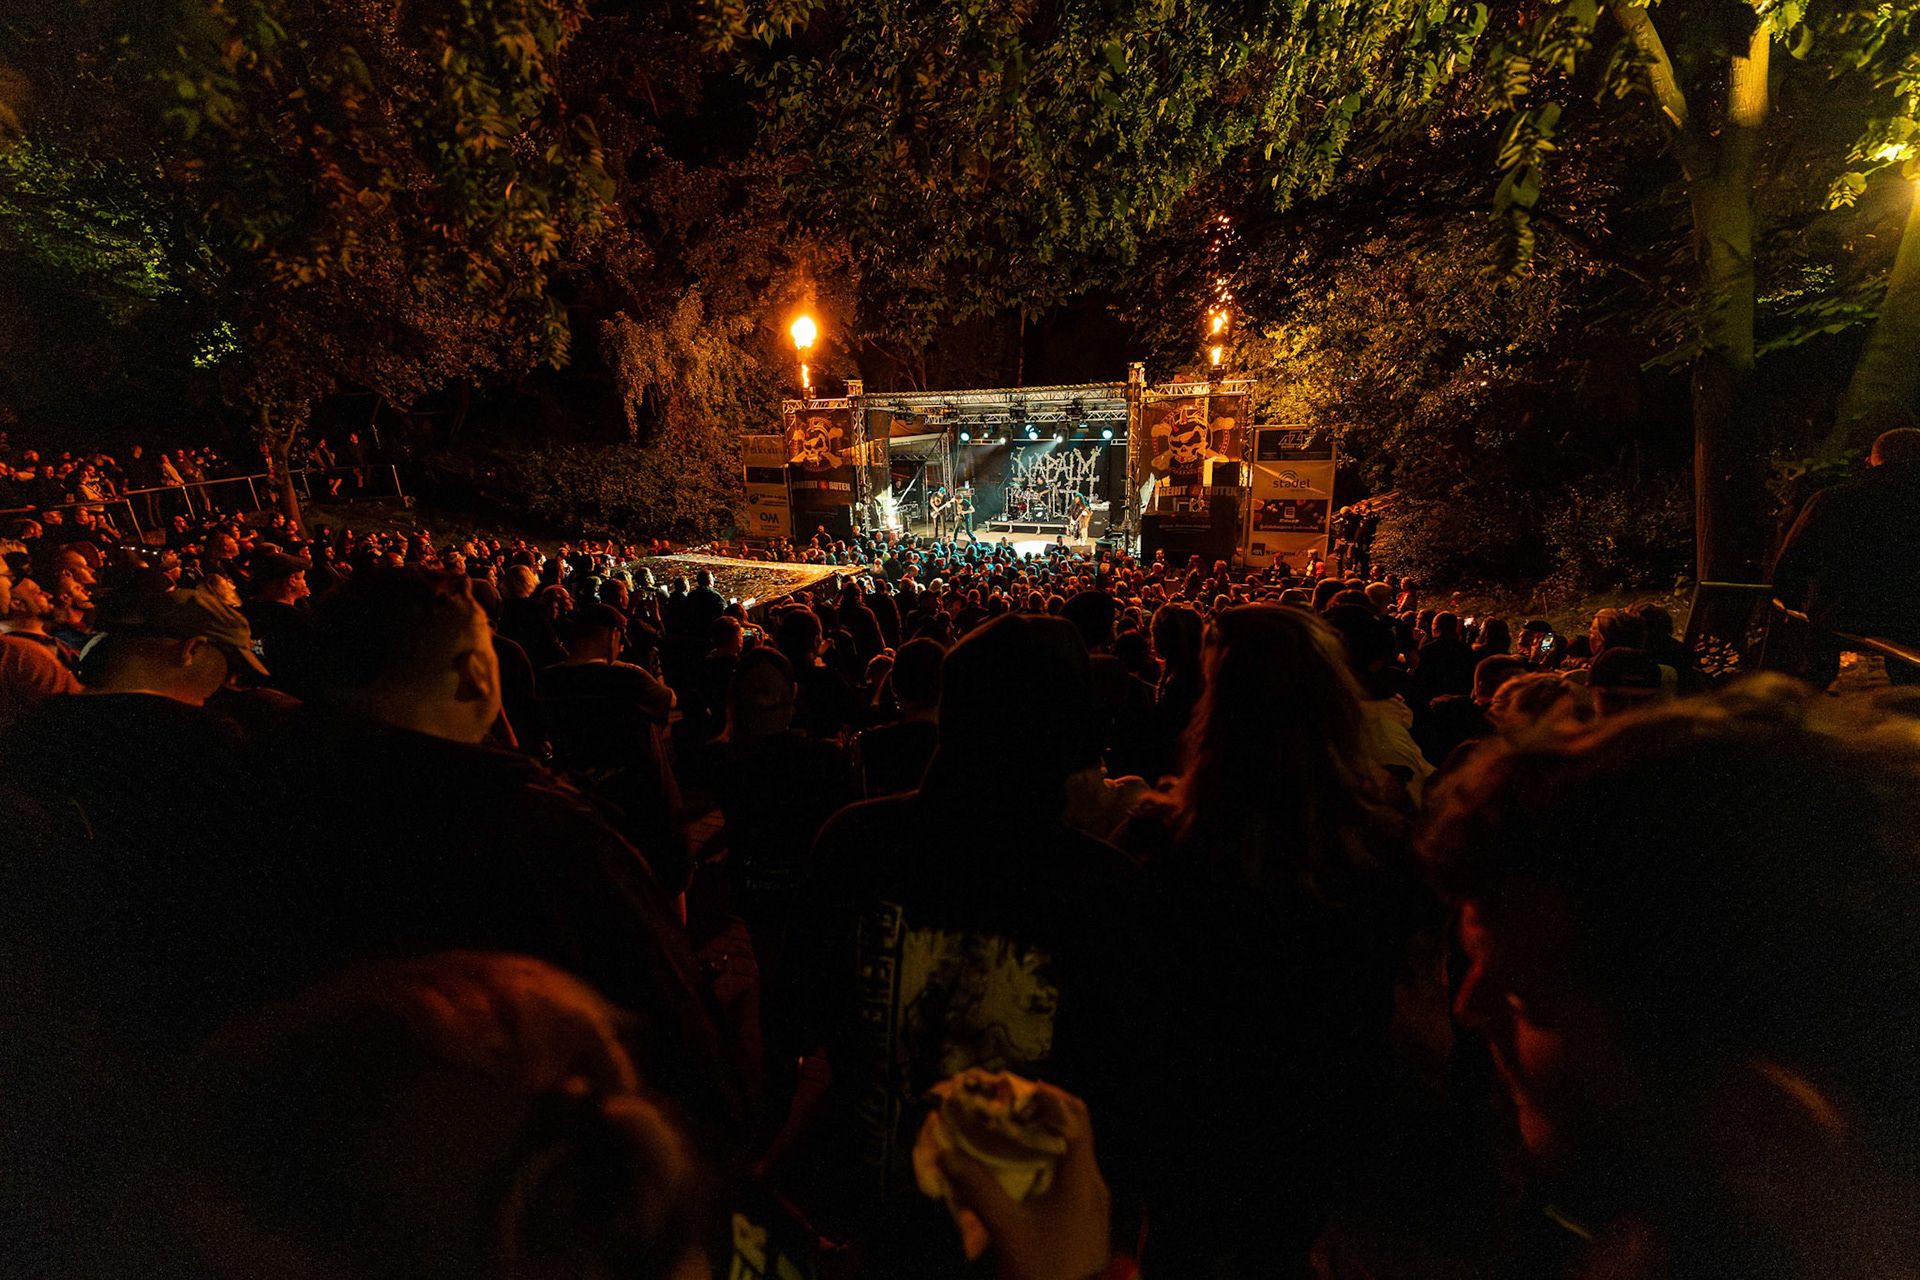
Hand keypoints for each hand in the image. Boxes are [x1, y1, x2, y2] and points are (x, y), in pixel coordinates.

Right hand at [935, 1086, 1111, 1279]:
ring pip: (1074, 1153)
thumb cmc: (1042, 1269)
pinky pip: (1072, 1173)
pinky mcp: (1089, 1216)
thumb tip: (946, 1155)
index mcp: (1081, 1178)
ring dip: (1045, 1137)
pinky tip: (1022, 1169)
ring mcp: (1095, 1201)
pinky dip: (1050, 1160)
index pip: (1074, 1118)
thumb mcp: (1006, 1229)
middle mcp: (1094, 1183)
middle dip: (1043, 1113)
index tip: (1015, 1089)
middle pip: (1076, 1131)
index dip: (1048, 1097)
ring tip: (1009, 1133)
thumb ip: (978, 1188)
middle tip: (1007, 1108)